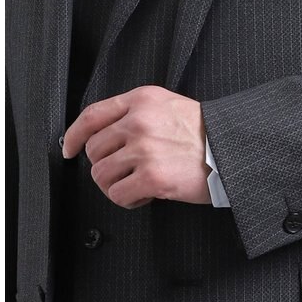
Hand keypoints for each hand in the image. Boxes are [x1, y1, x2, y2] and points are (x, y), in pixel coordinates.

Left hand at [62, 86, 210, 207]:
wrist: (233, 151)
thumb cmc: (207, 133)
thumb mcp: (170, 106)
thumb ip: (137, 113)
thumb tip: (107, 135)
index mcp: (141, 101)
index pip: (91, 116)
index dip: (74, 135)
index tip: (68, 148)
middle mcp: (138, 123)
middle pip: (94, 151)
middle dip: (107, 166)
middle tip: (127, 172)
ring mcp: (144, 150)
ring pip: (102, 175)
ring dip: (117, 185)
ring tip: (138, 185)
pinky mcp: (152, 177)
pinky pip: (118, 194)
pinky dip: (128, 200)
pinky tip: (146, 195)